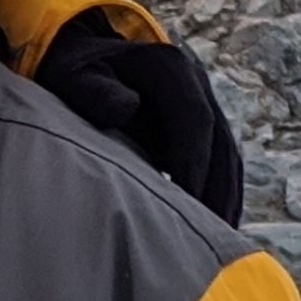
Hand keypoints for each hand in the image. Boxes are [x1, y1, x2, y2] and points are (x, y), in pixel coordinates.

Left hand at [30, 12, 245, 224]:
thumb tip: (129, 107)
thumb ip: (94, 90)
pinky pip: (221, 164)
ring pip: (227, 157)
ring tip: (216, 243)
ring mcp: (204, 105)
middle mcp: (196, 84)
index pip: (195, 119)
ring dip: (225, 199)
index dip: (194, 162)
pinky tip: (215, 228)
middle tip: (208, 237)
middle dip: (216, 191)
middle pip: (220, 143)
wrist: (84, 57)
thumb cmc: (74, 72)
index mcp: (170, 69)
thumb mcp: (73, 76)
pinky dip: (222, 195)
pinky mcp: (201, 128)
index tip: (187, 202)